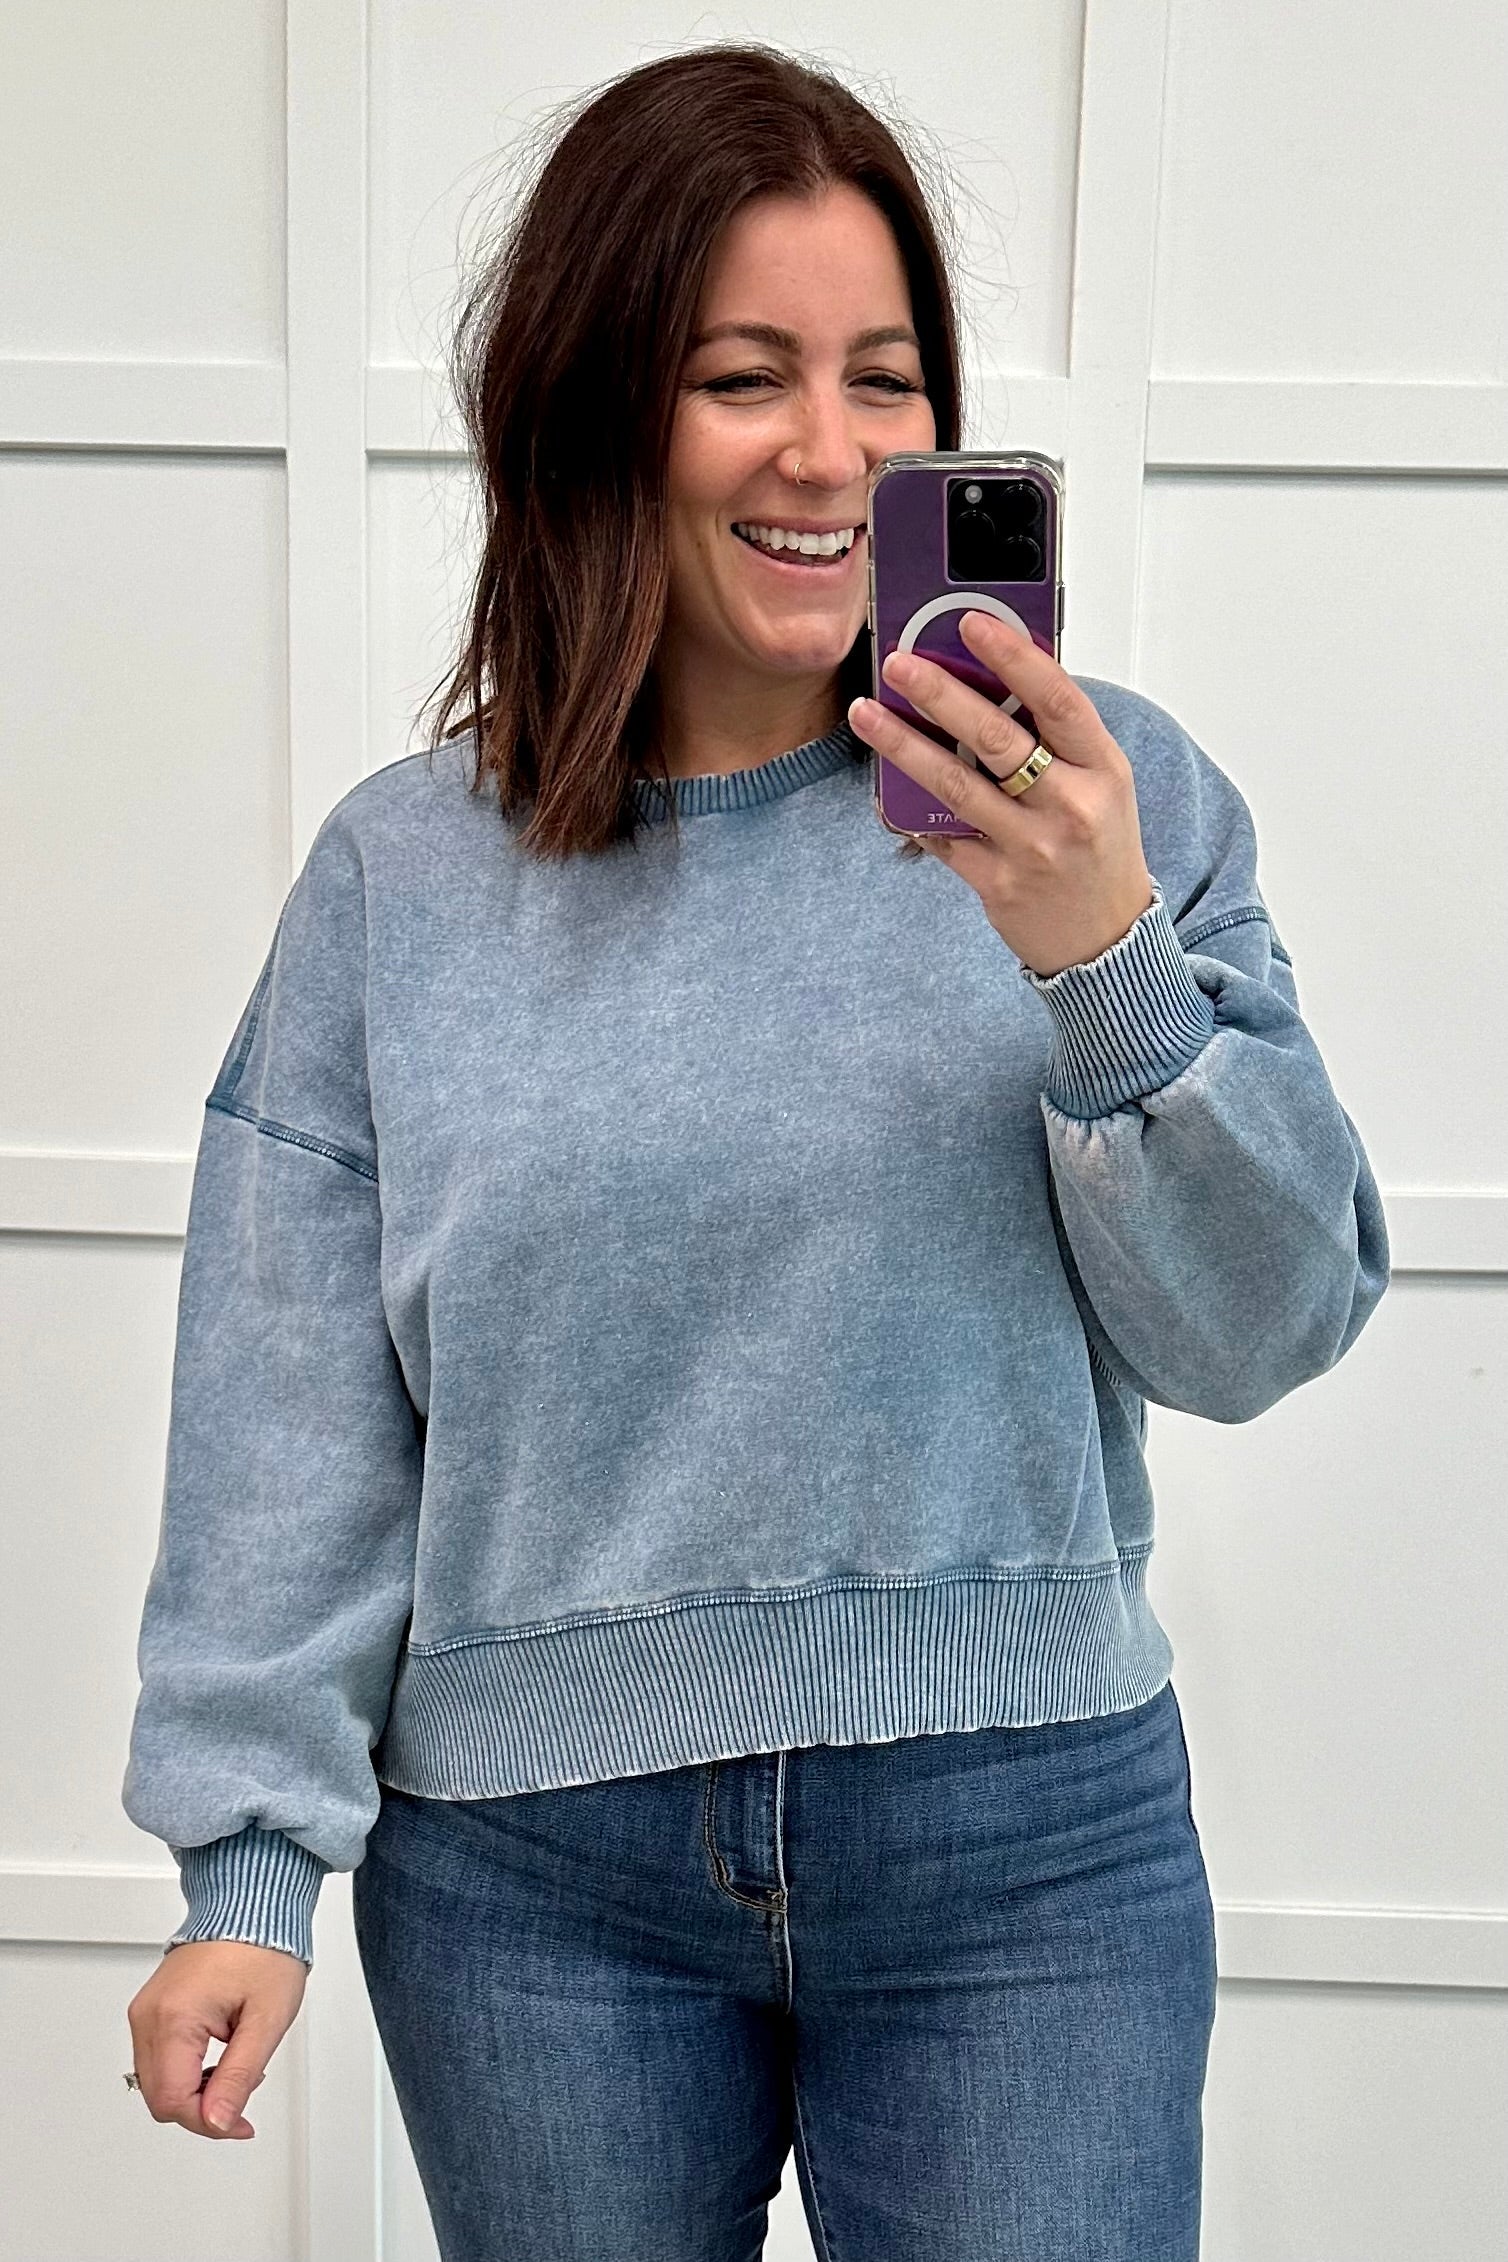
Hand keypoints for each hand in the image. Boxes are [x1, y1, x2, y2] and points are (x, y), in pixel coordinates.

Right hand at [126, 1938, 307, 2139]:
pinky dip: (185, 2070)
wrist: (253, 1907)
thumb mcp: (266, 2020)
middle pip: (160, 2097)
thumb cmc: (264, 1950)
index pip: (174, 2100)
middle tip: (241, 2099)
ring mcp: (146, 2010)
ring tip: (236, 2068)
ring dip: (194, 2090)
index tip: (240, 2123)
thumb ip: (239, 2076)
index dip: (209, 2122)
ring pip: (156, 2082)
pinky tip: (218, 2058)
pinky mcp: (151, 2008)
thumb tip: (217, 2121)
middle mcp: (149, 2015)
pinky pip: (158, 2058)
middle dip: (202, 2109)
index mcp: (174, 2017)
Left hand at [849, 613, 1154, 977]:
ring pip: (957, 786)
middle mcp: (1072, 806)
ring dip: (905, 746)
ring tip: (868, 714)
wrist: (1108, 941)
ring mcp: (1033, 849)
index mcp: (1103, 770)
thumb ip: (1057, 739)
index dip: (1013, 657)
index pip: (1058, 699)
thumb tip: (995, 676)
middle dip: (940, 695)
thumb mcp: (1100, 785)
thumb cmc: (1098, 849)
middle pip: (997, 739)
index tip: (972, 623)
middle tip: (897, 663)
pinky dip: (912, 811)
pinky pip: (944, 837)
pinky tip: (885, 786)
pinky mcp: (999, 885)